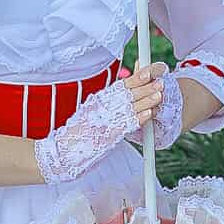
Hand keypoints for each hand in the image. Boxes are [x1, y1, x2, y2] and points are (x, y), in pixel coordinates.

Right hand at [33, 62, 178, 183]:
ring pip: (129, 108)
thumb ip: (107, 104)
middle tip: (160, 81)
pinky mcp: (107, 136)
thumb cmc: (78, 134)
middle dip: (145, 87)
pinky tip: (149, 113)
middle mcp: (101, 108)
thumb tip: (123, 95)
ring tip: (159, 95)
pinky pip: (126, 125)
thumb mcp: (91, 113)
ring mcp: (105, 121)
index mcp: (99, 101)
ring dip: (146, 101)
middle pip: (127, 94)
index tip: (148, 72)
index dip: (135, 78)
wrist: (63, 152)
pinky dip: (138, 119)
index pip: (120, 86)